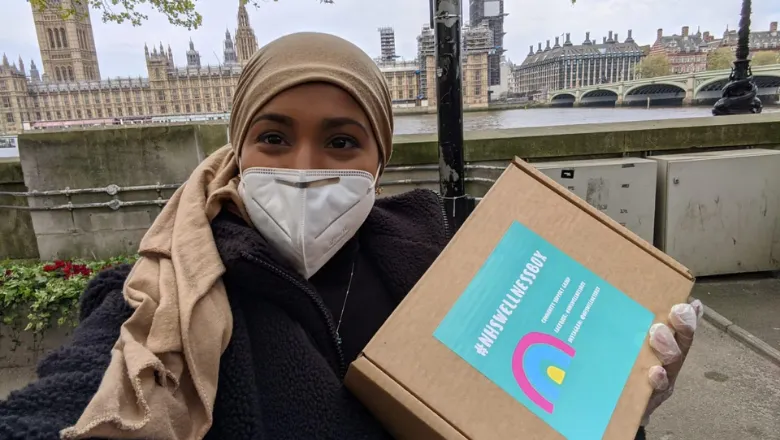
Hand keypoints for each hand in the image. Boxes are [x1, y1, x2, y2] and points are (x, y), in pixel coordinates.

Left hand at [641, 299, 703, 425]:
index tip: (691, 302)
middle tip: (677, 312)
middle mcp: (670, 363)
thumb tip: (634, 295)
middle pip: (682, 343)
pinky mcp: (652, 397)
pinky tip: (655, 371)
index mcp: (668, 347)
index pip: (682, 329)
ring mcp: (664, 380)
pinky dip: (657, 379)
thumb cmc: (630, 368)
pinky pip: (656, 388)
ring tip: (658, 333)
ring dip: (667, 347)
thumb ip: (637, 325)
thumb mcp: (633, 344)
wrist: (624, 404)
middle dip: (683, 327)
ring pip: (672, 363)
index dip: (690, 316)